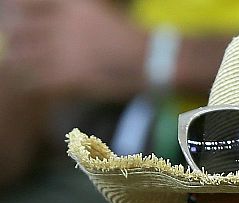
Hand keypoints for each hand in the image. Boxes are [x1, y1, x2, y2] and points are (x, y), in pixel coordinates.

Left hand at [1, 0, 147, 99]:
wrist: (150, 60)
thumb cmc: (129, 37)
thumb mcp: (98, 11)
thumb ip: (75, 13)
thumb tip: (60, 14)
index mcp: (67, 3)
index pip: (24, 4)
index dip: (14, 13)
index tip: (14, 22)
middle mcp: (60, 23)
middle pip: (19, 29)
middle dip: (17, 40)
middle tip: (20, 49)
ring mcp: (62, 50)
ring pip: (23, 55)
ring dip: (21, 62)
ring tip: (25, 68)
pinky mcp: (68, 76)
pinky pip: (36, 80)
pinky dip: (32, 83)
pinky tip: (35, 85)